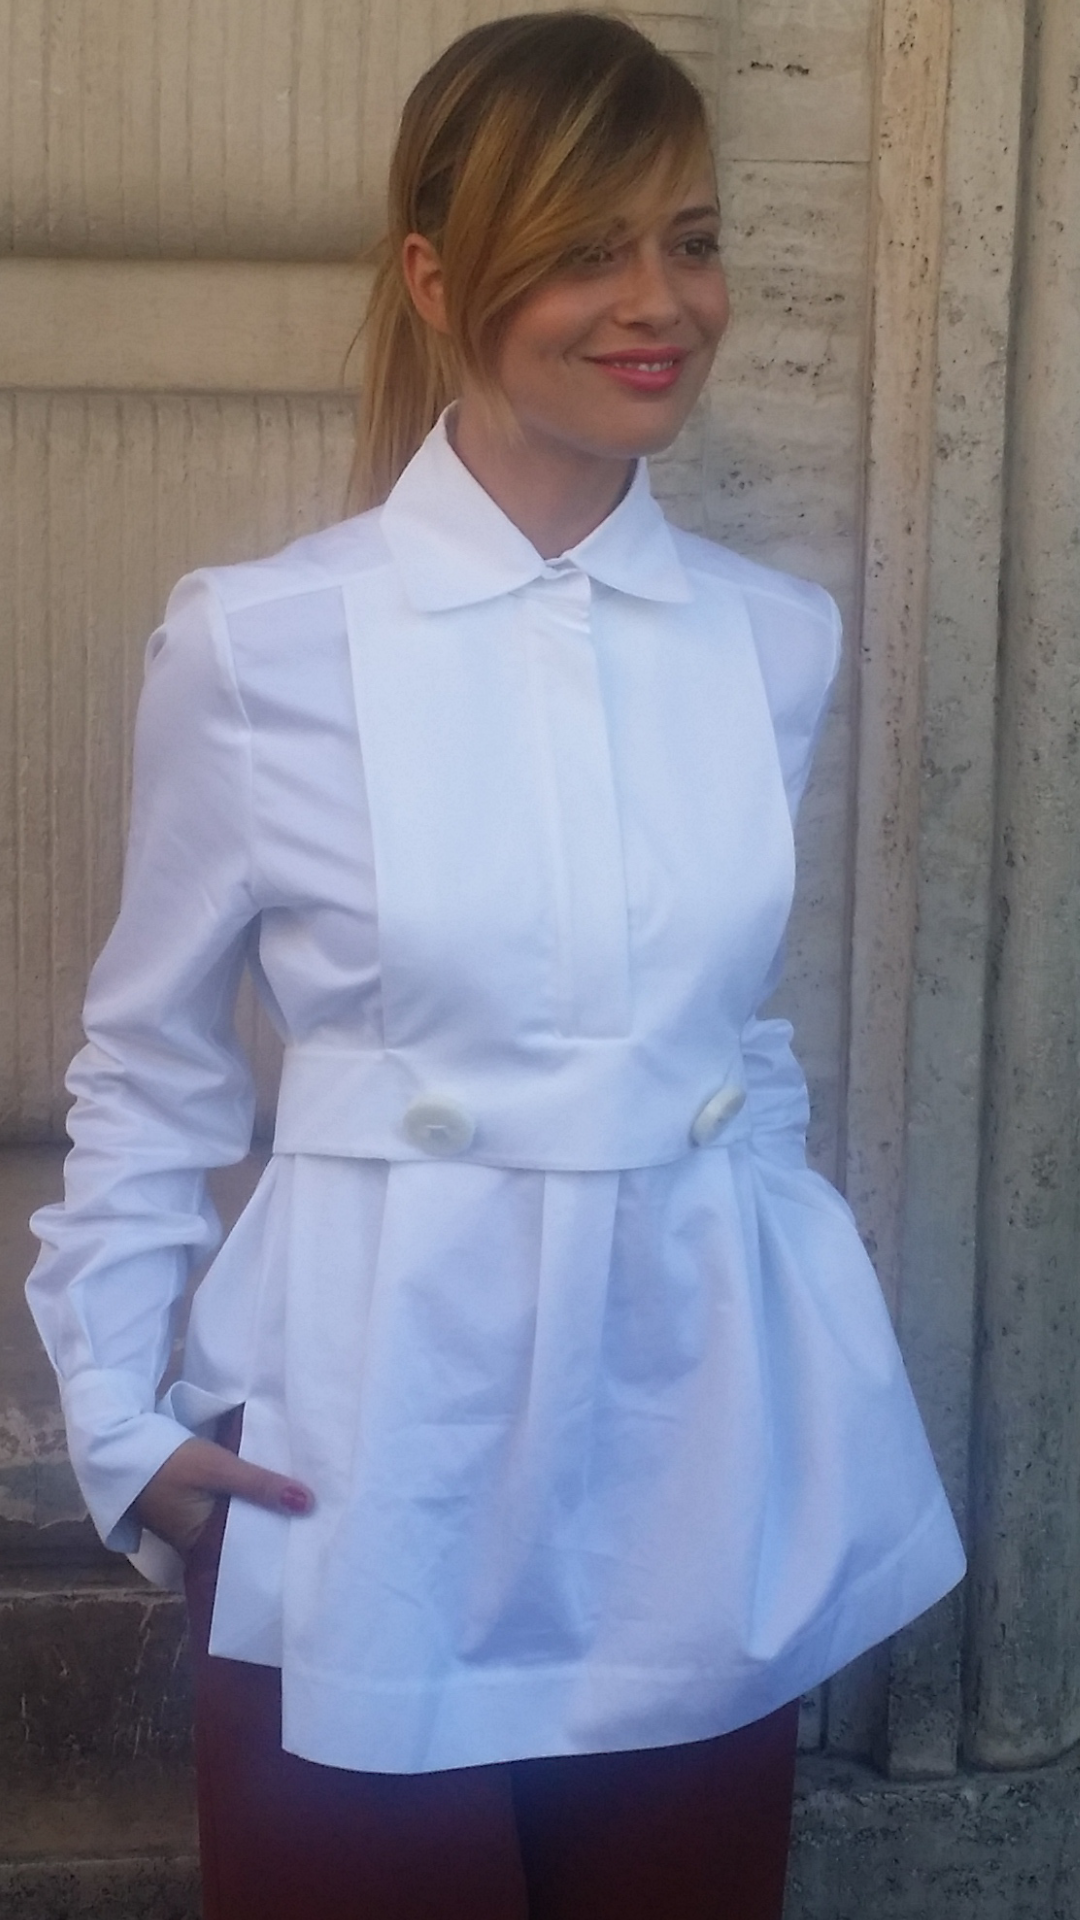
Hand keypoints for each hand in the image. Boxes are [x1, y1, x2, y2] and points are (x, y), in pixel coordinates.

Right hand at [130, 1437, 314, 1556]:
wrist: (120, 1442)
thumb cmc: (168, 1462)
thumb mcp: (218, 1469)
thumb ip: (260, 1485)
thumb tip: (309, 1504)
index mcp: (200, 1546)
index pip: (246, 1559)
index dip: (276, 1551)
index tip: (310, 1545)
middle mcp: (196, 1542)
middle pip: (242, 1540)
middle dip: (273, 1530)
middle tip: (316, 1523)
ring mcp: (191, 1522)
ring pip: (235, 1523)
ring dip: (260, 1513)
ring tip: (303, 1507)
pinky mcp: (191, 1502)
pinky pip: (225, 1509)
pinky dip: (245, 1501)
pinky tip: (270, 1491)